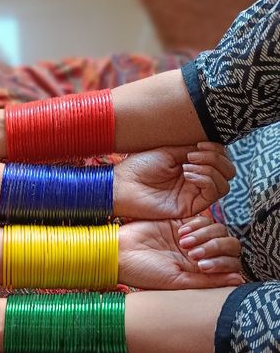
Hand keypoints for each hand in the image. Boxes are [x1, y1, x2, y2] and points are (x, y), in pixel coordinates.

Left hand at [115, 142, 234, 218]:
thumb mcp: (169, 151)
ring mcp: (195, 194)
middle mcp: (197, 181)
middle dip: (216, 158)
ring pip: (225, 183)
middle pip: (228, 170)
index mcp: (193, 165)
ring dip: (210, 169)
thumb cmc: (140, 166)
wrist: (124, 184)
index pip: (221, 158)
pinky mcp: (191, 207)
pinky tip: (187, 175)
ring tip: (187, 165)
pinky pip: (213, 194)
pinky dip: (205, 180)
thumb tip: (214, 145)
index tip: (199, 144)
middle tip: (193, 155)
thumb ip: (193, 149)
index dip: (216, 149)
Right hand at [118, 215, 242, 289]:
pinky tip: (181, 233)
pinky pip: (203, 219)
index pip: (231, 264)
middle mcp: (200, 256)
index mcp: (201, 274)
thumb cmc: (144, 273)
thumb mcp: (177, 281)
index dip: (223, 262)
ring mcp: (193, 239)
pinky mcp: (183, 223)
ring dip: (205, 235)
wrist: (120, 253)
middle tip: (192, 253)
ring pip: (219, 230)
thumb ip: (208, 281)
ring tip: (183, 243)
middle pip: (229, 245)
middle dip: (215, 247)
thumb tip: (239, 279)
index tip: (201, 265)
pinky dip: (197, 225)